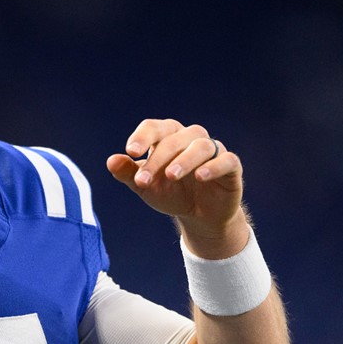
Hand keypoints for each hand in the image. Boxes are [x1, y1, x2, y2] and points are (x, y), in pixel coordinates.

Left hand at [106, 119, 247, 253]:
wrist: (198, 216)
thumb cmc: (170, 193)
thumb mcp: (146, 186)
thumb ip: (129, 173)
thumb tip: (111, 161)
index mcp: (168, 138)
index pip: (154, 128)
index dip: (142, 136)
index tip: (131, 151)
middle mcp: (191, 138)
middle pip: (174, 138)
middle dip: (157, 159)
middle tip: (143, 180)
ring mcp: (213, 151)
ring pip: (201, 146)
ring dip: (184, 160)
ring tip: (170, 176)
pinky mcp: (231, 167)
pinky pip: (226, 160)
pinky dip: (213, 166)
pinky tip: (200, 176)